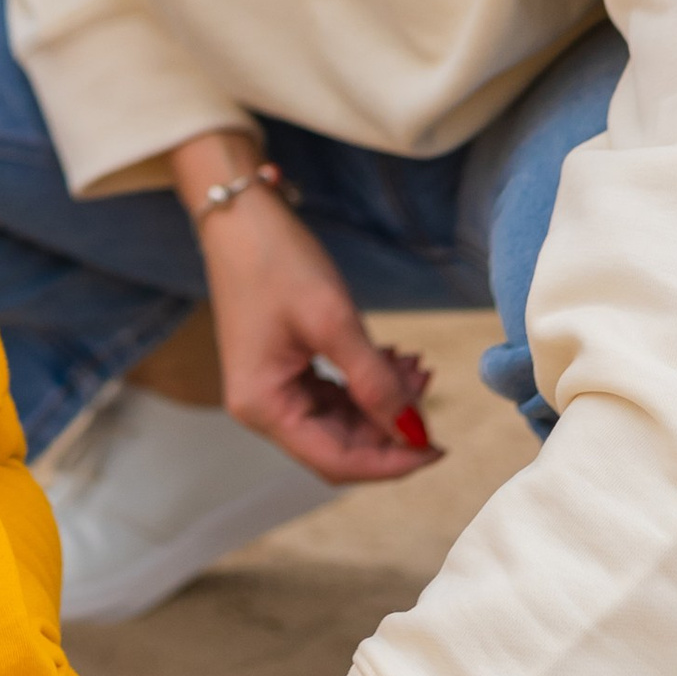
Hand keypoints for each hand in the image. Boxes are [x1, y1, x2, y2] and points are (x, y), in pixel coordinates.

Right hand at [171, 129, 436, 484]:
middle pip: (339, 445)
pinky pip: (333, 396)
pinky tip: (392, 358)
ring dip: (382, 402)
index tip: (437, 448)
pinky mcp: (283, 369)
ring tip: (415, 365)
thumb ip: (374, 382)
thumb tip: (412, 430)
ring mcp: (271, 389)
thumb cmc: (274, 260)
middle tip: (428, 386)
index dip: (390, 462)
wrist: (239, 213)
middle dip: (390, 425)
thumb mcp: (333, 321)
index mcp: (263, 405)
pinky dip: (365, 384)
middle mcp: (262, 407)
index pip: (336, 460)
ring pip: (341, 421)